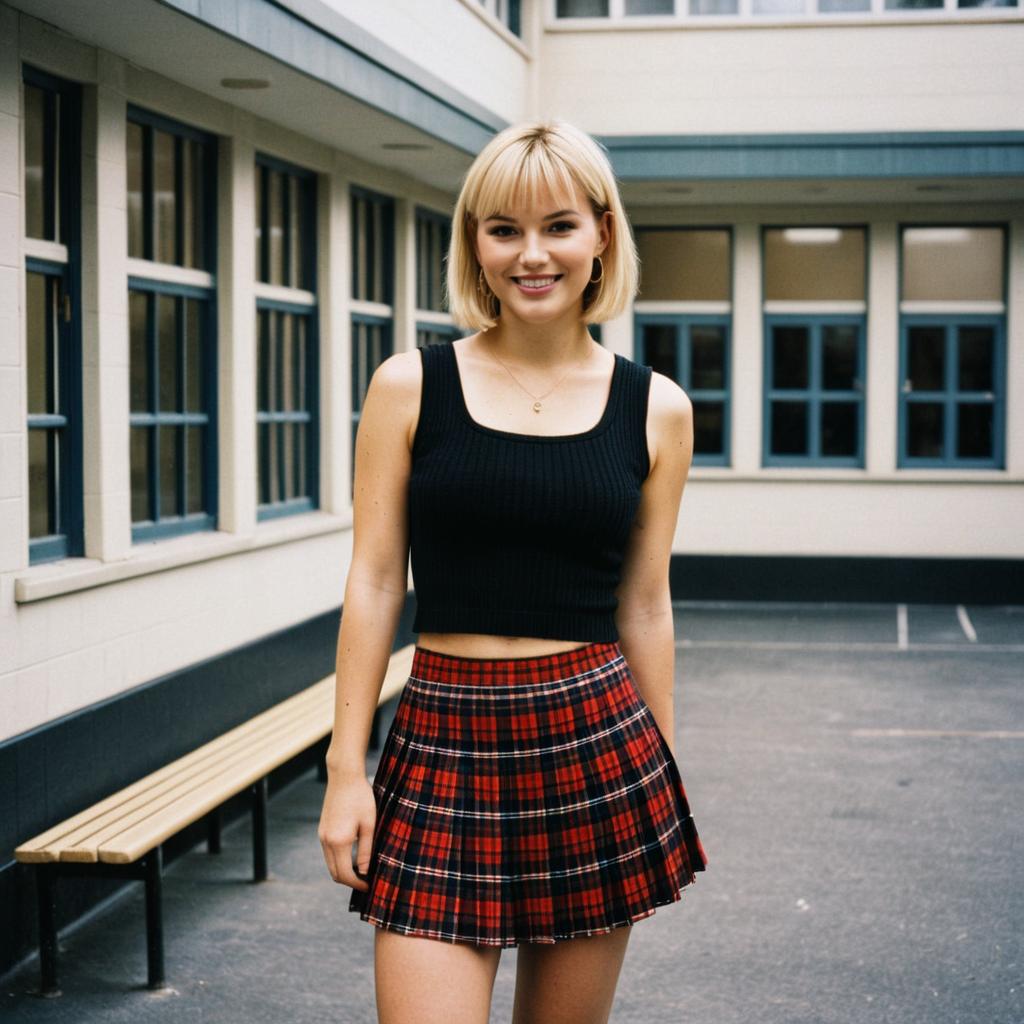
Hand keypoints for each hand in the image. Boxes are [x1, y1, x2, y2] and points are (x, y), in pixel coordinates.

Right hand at [318, 768, 376, 891]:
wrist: (344, 776)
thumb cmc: (361, 798)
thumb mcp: (369, 824)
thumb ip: (366, 850)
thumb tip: (364, 872)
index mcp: (339, 841)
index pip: (345, 874)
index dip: (357, 884)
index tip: (370, 885)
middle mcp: (326, 841)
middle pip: (335, 873)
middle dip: (350, 881)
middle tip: (367, 881)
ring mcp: (322, 835)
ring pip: (330, 864)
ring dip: (343, 871)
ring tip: (362, 869)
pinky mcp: (322, 830)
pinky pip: (328, 853)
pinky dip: (338, 860)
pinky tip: (353, 855)